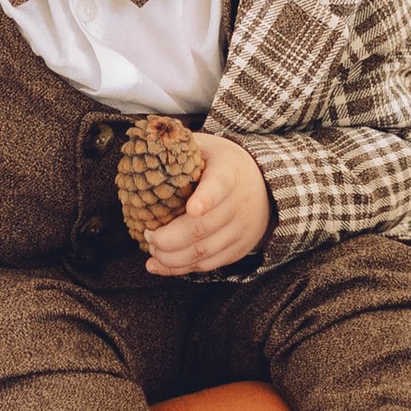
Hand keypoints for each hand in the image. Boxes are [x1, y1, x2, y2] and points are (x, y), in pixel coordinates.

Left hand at [143, 134, 270, 275]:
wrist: (266, 186)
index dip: (206, 199)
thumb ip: (181, 145)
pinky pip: (209, 264)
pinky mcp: (237, 249)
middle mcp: (239, 204)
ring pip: (204, 251)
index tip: (192, 209)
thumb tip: (145, 142)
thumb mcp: (208, 146)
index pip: (218, 186)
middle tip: (148, 234)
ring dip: (172, 257)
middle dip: (170, 237)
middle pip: (203, 228)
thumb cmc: (224, 165)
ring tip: (152, 250)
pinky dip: (181, 268)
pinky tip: (159, 265)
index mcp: (229, 173)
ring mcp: (240, 230)